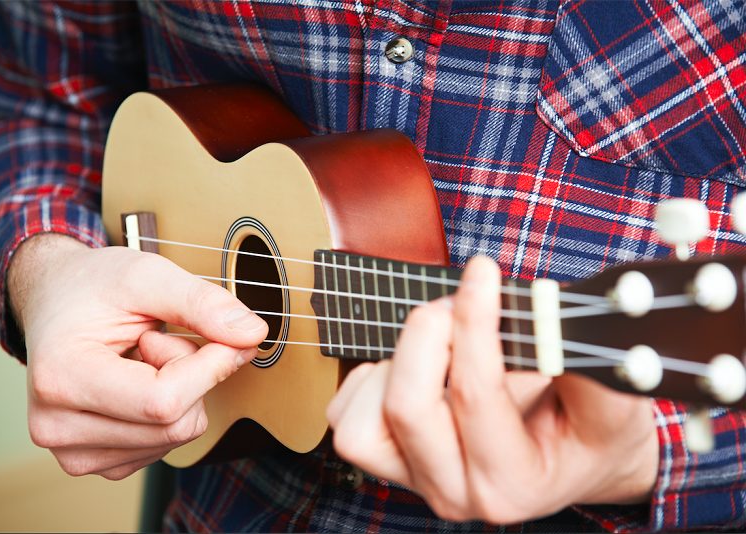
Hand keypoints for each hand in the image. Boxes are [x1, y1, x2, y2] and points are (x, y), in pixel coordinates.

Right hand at [9, 234, 267, 479]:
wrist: (55, 300)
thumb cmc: (94, 285)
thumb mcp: (147, 274)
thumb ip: (201, 303)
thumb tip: (253, 334)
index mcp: (60, 378)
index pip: (163, 401)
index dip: (209, 367)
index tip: (222, 334)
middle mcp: (57, 427)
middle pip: (175, 424)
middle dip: (193, 375)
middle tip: (163, 336)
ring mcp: (74, 452)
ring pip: (176, 436)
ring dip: (181, 391)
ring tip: (143, 354)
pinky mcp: (95, 461)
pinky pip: (166, 444)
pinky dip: (170, 409)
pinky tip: (140, 378)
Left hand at [327, 257, 657, 522]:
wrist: (572, 458)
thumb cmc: (590, 430)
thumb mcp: (614, 404)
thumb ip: (590, 368)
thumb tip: (547, 318)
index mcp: (514, 483)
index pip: (476, 396)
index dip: (476, 323)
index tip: (483, 272)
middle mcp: (457, 492)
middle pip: (407, 407)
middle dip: (428, 334)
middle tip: (458, 301)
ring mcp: (414, 480)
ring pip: (363, 419)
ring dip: (397, 360)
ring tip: (442, 339)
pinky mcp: (386, 461)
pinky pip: (346, 416)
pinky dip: (371, 378)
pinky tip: (414, 366)